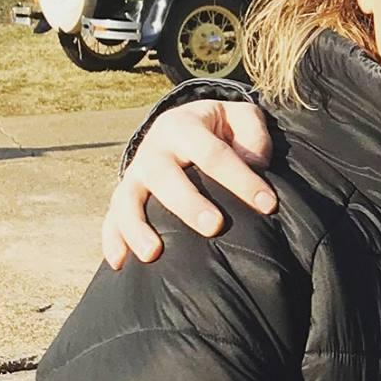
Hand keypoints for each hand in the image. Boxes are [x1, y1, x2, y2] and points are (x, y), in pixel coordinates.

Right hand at [103, 99, 277, 268]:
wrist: (182, 124)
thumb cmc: (220, 127)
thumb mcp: (240, 117)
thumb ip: (253, 135)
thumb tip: (256, 166)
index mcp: (184, 126)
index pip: (213, 154)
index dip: (241, 179)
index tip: (268, 205)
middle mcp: (153, 149)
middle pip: (166, 177)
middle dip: (189, 204)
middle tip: (214, 227)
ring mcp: (135, 173)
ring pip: (128, 200)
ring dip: (138, 228)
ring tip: (154, 253)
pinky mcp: (125, 194)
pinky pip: (112, 218)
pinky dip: (112, 240)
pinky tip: (119, 263)